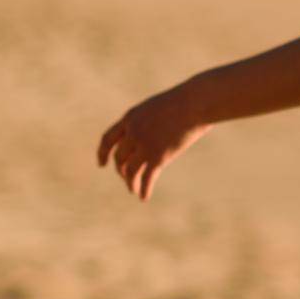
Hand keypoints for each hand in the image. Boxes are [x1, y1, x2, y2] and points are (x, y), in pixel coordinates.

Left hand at [96, 83, 211, 201]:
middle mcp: (133, 132)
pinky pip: (147, 178)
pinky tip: (144, 197)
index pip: (108, 139)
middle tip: (127, 178)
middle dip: (122, 170)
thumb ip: (153, 120)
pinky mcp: (158, 156)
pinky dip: (144, 189)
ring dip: (131, 183)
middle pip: (120, 157)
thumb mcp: (162, 107)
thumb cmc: (187, 100)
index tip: (102, 164)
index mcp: (131, 118)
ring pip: (130, 170)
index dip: (103, 153)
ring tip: (133, 190)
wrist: (197, 102)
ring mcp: (144, 145)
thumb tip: (159, 130)